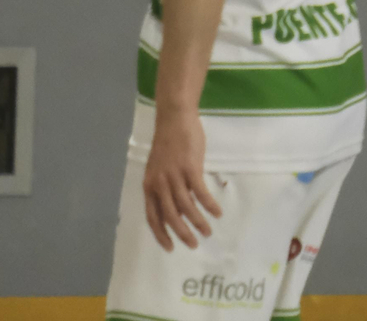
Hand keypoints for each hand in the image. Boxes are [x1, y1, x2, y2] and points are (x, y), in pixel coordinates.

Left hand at [142, 110, 222, 251]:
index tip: (170, 247)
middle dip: (182, 233)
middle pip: (170, 216)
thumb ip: (166, 189)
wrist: (174, 120)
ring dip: (198, 222)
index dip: (161, 234)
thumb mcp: (161, 169)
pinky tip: (217, 212)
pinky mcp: (190, 168)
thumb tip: (178, 210)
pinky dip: (209, 205)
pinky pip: (200, 193)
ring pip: (186, 207)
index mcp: (149, 186)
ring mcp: (174, 176)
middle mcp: (159, 184)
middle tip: (193, 245)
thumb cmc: (169, 143)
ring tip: (208, 232)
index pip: (153, 217)